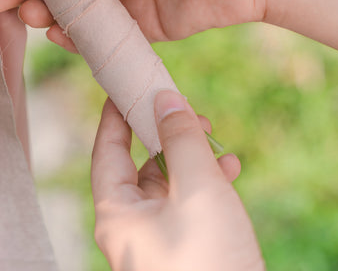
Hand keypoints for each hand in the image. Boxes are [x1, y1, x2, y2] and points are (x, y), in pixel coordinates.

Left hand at [91, 90, 263, 270]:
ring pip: (169, 182)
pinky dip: (207, 182)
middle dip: (164, 133)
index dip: (116, 115)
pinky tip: (230, 169)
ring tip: (214, 136)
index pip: (107, 151)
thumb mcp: (197, 190)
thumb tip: (165, 99)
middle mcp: (132, 227)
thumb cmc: (210, 262)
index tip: (128, 85)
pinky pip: (188, 204)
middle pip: (140, 164)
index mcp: (118, 214)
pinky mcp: (184, 248)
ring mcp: (158, 239)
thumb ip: (181, 140)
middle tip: (186, 109)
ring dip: (191, 155)